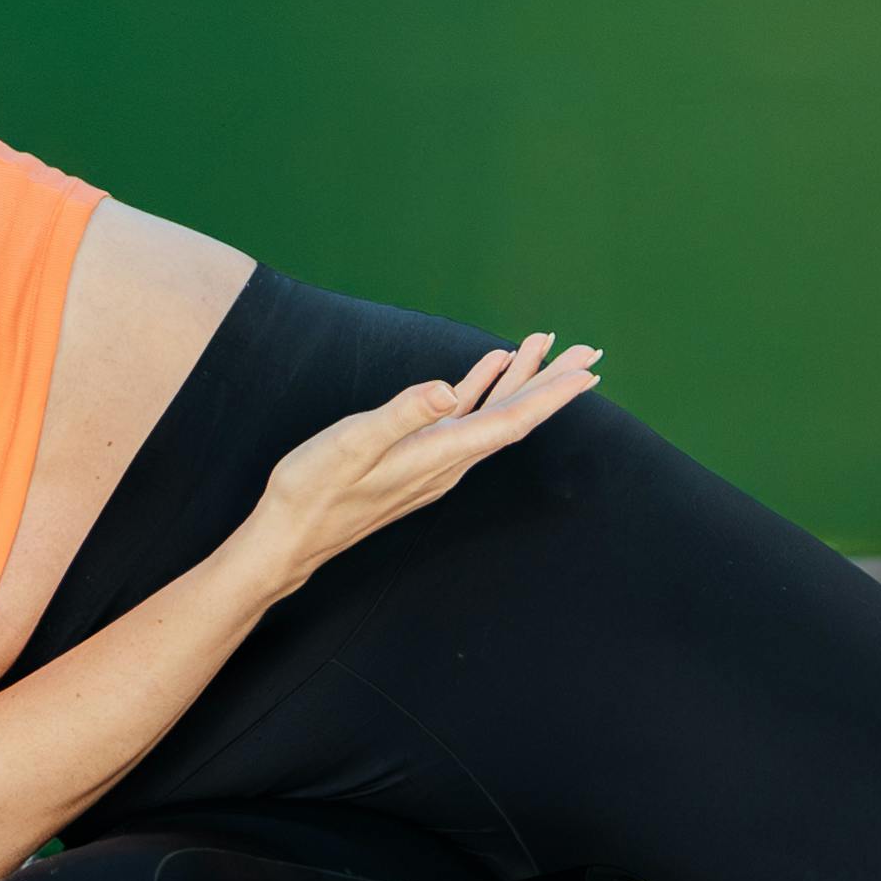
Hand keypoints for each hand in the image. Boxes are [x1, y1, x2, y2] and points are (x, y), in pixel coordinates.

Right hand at [244, 332, 602, 584]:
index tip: (588, 371)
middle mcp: (447, 461)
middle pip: (514, 416)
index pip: (511, 420)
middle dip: (552, 382)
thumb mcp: (352, 444)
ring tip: (544, 345)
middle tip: (589, 350)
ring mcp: (434, 461)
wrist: (291, 536)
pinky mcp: (416, 458)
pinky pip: (463, 417)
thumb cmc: (314, 490)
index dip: (552, 394)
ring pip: (492, 413)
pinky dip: (481, 388)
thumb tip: (446, 388)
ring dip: (520, 379)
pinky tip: (487, 367)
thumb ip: (400, 414)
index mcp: (439, 454)